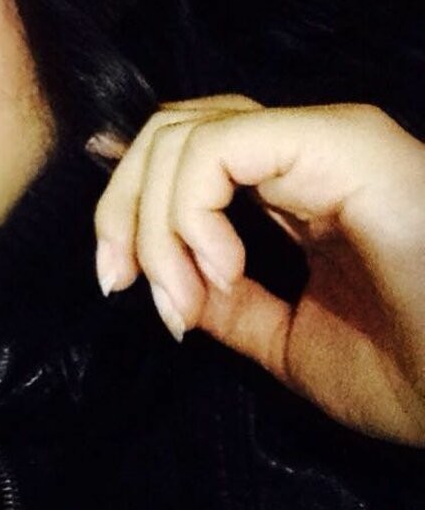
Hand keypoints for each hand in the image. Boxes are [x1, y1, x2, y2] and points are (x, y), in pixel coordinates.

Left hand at [91, 97, 424, 445]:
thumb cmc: (416, 376)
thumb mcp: (287, 341)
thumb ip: (224, 303)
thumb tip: (160, 279)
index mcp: (297, 189)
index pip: (182, 157)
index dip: (125, 207)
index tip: (115, 281)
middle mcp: (308, 150)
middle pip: (168, 133)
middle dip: (120, 209)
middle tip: (121, 284)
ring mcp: (327, 139)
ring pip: (181, 133)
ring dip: (154, 222)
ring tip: (188, 295)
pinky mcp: (341, 143)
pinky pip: (217, 149)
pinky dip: (189, 212)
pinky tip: (220, 268)